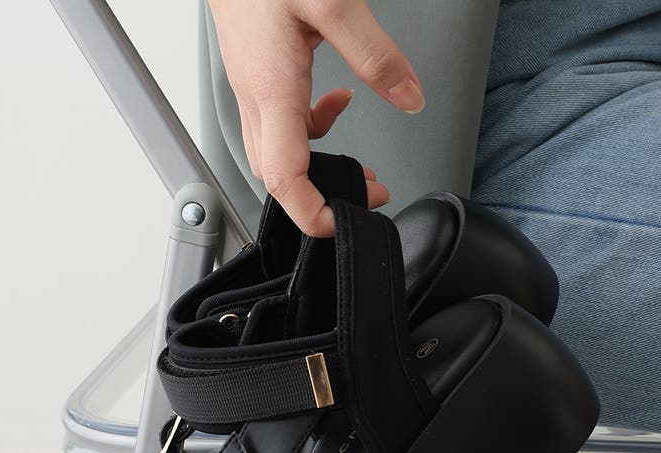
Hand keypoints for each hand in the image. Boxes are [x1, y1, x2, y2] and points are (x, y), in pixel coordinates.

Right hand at [207, 0, 424, 236]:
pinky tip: (336, 105)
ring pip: (276, 154)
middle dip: (321, 198)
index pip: (283, 179)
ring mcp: (252, 88)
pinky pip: (279, 124)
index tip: (342, 222)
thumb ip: (376, 55)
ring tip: (356, 164)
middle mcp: (255, 97)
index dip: (311, 214)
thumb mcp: (332, 1)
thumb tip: (409, 97)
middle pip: (278, 177)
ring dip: (316, 167)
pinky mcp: (256, 74)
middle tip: (365, 194)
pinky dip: (310, 130)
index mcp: (272, 89)